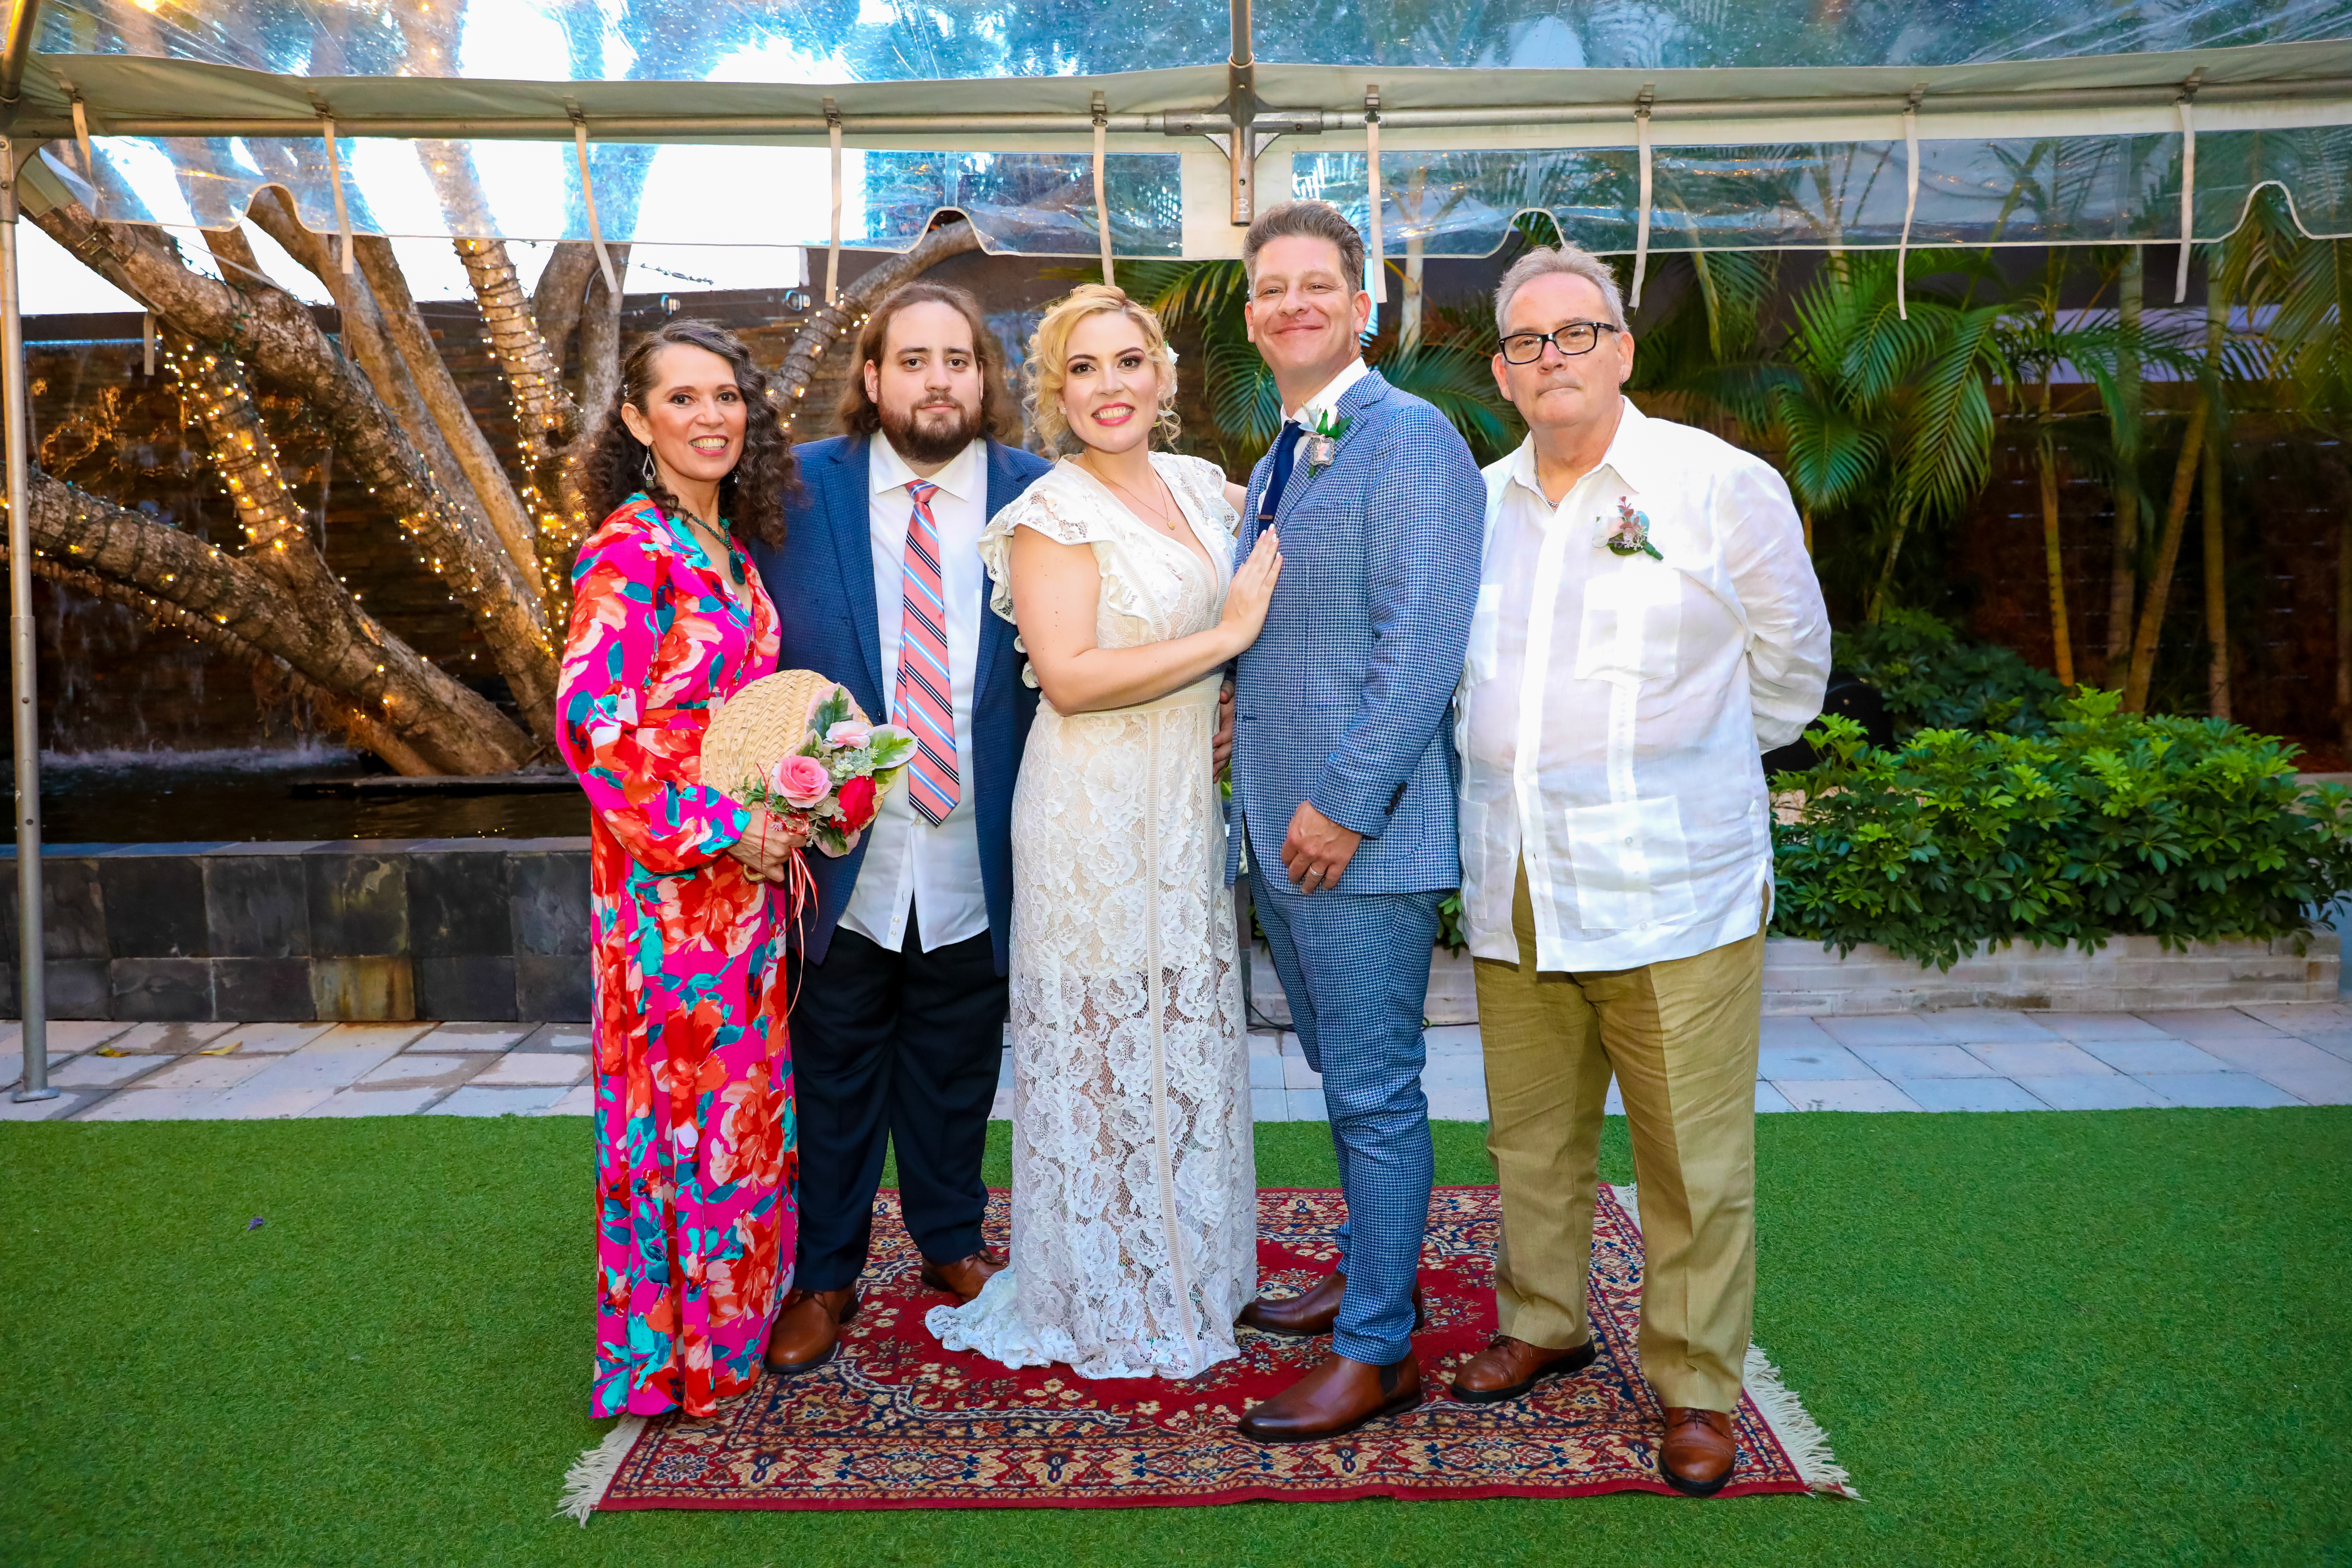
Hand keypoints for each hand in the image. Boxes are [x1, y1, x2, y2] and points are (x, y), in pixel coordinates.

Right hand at [724, 811, 808, 883]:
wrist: (732, 831)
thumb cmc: (751, 820)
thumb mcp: (771, 814)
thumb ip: (788, 821)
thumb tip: (799, 826)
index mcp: (786, 836)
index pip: (802, 839)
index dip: (798, 835)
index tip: (792, 834)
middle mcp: (782, 850)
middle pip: (794, 849)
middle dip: (789, 845)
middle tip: (777, 839)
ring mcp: (774, 861)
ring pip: (786, 859)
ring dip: (782, 855)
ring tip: (770, 848)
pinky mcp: (765, 868)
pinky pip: (779, 876)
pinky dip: (779, 871)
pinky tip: (774, 865)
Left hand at [1212, 680, 1234, 771]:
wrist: (1233, 699)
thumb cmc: (1229, 694)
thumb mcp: (1229, 688)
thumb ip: (1227, 690)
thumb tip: (1222, 696)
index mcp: (1235, 721)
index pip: (1230, 732)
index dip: (1222, 738)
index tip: (1213, 743)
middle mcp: (1235, 734)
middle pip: (1229, 749)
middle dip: (1220, 757)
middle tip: (1209, 764)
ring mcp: (1232, 742)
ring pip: (1227, 757)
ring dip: (1219, 767)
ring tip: (1211, 776)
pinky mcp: (1227, 746)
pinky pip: (1225, 760)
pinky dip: (1219, 769)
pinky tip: (1213, 779)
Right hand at [1218, 528, 1282, 652]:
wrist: (1230, 635)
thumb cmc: (1232, 620)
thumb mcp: (1231, 597)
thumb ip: (1238, 582)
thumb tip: (1243, 567)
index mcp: (1238, 582)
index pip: (1249, 560)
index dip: (1258, 546)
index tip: (1264, 534)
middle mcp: (1244, 583)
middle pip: (1256, 559)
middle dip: (1265, 543)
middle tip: (1273, 528)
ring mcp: (1252, 591)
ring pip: (1263, 566)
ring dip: (1270, 551)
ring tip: (1277, 537)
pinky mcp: (1260, 600)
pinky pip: (1269, 581)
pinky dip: (1275, 569)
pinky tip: (1280, 558)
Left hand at [1280, 801, 1360, 895]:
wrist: (1343, 807)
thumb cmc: (1322, 805)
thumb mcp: (1301, 811)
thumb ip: (1295, 826)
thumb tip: (1295, 834)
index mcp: (1294, 839)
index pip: (1286, 857)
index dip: (1287, 862)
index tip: (1289, 864)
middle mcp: (1306, 852)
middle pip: (1296, 871)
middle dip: (1294, 878)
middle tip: (1295, 881)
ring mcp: (1323, 859)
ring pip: (1312, 879)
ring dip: (1308, 886)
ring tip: (1307, 890)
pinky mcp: (1339, 861)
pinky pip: (1331, 879)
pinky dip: (1327, 885)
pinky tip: (1325, 887)